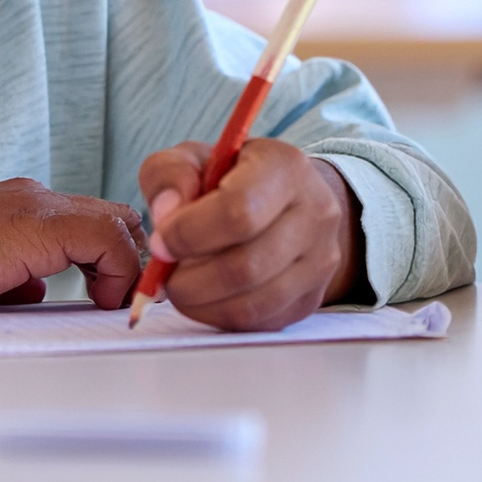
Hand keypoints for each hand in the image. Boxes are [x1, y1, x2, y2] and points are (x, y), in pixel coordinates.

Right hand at [0, 177, 147, 312]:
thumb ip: (13, 276)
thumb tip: (38, 291)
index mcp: (18, 204)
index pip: (88, 219)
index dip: (107, 257)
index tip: (105, 295)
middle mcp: (32, 195)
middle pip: (112, 214)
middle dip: (125, 258)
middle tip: (118, 299)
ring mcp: (35, 206)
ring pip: (116, 222)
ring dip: (124, 266)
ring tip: (110, 303)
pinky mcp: (38, 226)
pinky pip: (107, 240)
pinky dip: (118, 273)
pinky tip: (99, 302)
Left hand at [140, 137, 363, 330]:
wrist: (286, 202)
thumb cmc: (230, 179)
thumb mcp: (192, 158)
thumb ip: (168, 175)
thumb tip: (166, 216)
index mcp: (285, 167)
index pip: (239, 210)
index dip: (189, 233)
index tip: (161, 241)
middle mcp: (315, 212)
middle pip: (245, 266)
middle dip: (189, 278)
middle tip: (164, 273)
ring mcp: (320, 260)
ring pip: (252, 303)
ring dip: (200, 303)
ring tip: (179, 286)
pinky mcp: (310, 298)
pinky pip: (257, 322)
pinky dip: (217, 316)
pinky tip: (202, 298)